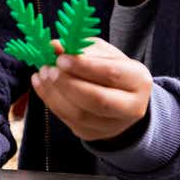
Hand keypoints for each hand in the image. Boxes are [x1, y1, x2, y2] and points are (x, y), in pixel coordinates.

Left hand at [31, 38, 151, 141]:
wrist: (120, 98)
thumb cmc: (111, 69)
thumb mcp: (101, 53)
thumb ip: (80, 48)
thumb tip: (54, 46)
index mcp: (138, 80)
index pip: (112, 74)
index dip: (84, 66)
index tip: (61, 58)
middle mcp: (131, 107)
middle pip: (98, 100)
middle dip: (68, 83)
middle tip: (50, 68)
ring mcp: (112, 126)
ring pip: (79, 114)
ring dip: (55, 93)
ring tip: (43, 73)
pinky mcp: (92, 134)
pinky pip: (67, 120)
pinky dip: (50, 100)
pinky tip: (41, 84)